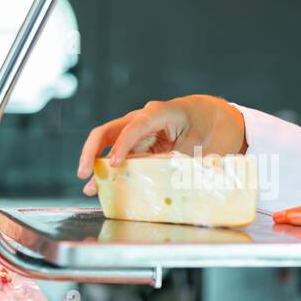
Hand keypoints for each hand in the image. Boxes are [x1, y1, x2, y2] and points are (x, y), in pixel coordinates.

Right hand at [76, 95, 247, 194]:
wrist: (216, 114)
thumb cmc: (211, 125)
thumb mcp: (203, 145)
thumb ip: (184, 162)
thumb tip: (171, 186)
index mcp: (161, 113)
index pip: (134, 127)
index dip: (122, 146)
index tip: (115, 165)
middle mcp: (144, 118)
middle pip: (108, 131)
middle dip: (92, 151)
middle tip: (84, 173)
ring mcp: (139, 130)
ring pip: (110, 144)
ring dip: (98, 165)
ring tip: (89, 188)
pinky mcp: (140, 143)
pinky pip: (121, 154)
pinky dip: (111, 169)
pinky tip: (103, 185)